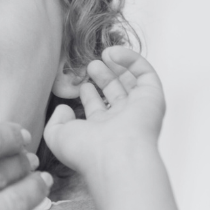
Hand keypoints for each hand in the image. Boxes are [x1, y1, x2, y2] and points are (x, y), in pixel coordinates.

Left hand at [43, 45, 167, 180]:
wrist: (116, 156)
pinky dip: (131, 60)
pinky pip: (145, 73)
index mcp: (102, 132)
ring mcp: (139, 109)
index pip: (98, 110)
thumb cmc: (87, 151)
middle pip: (116, 94)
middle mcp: (122, 121)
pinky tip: (114, 53)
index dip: (89, 95)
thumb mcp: (57, 137)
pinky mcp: (152, 97)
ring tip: (105, 53)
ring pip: (132, 83)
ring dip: (119, 66)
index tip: (81, 85)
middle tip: (91, 66)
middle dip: (104, 78)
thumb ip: (56, 121)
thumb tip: (63, 108)